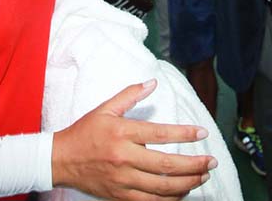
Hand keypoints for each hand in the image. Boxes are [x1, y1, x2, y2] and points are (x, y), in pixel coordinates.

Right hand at [52, 80, 214, 199]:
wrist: (60, 160)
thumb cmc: (84, 132)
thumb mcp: (105, 108)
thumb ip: (130, 95)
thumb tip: (152, 82)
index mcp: (122, 133)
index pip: (160, 134)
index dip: (184, 134)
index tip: (202, 133)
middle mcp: (124, 158)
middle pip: (166, 165)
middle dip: (194, 164)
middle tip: (211, 161)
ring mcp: (122, 180)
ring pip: (162, 187)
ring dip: (187, 183)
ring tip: (202, 176)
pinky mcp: (119, 196)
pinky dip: (169, 199)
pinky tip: (182, 192)